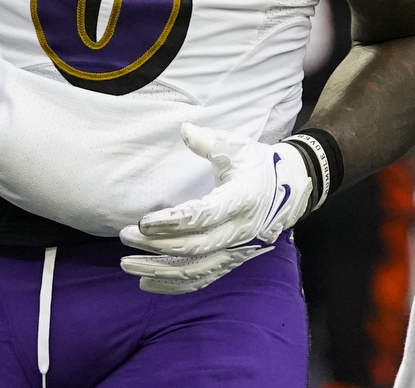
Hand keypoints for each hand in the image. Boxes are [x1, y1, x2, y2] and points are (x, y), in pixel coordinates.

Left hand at [118, 124, 312, 294]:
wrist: (289, 190)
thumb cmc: (257, 165)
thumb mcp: (237, 147)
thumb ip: (209, 141)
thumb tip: (185, 129)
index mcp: (242, 199)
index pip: (204, 215)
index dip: (172, 222)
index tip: (143, 221)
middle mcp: (240, 230)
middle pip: (195, 246)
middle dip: (157, 245)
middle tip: (126, 236)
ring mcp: (236, 250)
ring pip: (195, 269)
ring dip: (159, 270)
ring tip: (127, 264)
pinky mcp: (231, 261)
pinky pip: (201, 279)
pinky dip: (174, 286)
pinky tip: (147, 283)